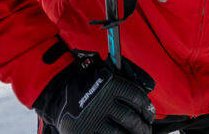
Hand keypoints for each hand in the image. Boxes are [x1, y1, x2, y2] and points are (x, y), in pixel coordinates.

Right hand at [33, 54, 154, 133]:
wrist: (58, 90)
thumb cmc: (89, 85)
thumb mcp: (108, 79)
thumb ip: (124, 90)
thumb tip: (145, 107)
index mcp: (112, 85)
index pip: (138, 98)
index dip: (148, 110)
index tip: (150, 116)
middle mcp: (104, 101)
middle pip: (131, 119)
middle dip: (142, 128)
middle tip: (146, 131)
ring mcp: (93, 118)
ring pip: (121, 133)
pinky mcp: (84, 131)